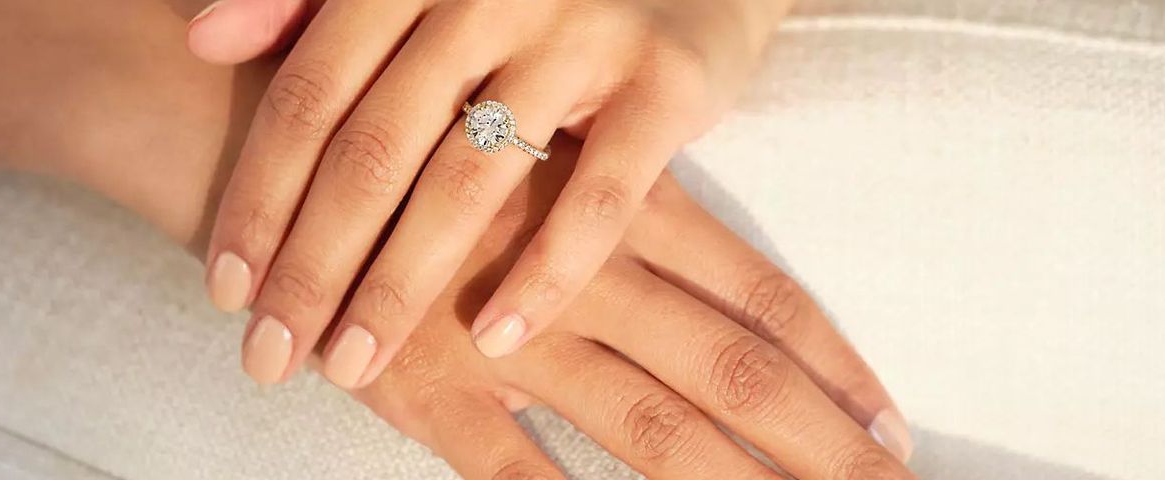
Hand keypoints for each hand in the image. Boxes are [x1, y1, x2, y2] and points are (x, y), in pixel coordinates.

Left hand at [191, 0, 796, 389]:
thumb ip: (309, 0)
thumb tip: (204, 41)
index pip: (311, 95)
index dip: (260, 195)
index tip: (224, 289)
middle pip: (373, 150)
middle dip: (311, 266)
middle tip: (270, 355)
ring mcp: (578, 34)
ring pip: (467, 181)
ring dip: (399, 286)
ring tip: (352, 365)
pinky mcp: (664, 80)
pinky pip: (597, 198)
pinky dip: (546, 275)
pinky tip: (495, 340)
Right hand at [355, 139, 914, 476]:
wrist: (268, 141)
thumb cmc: (409, 142)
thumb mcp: (528, 157)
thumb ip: (608, 211)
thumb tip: (698, 280)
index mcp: (617, 210)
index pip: (760, 299)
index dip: (835, 367)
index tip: (896, 427)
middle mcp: (583, 274)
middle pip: (735, 373)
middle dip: (823, 447)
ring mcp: (507, 337)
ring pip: (653, 433)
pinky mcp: (425, 389)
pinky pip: (514, 474)